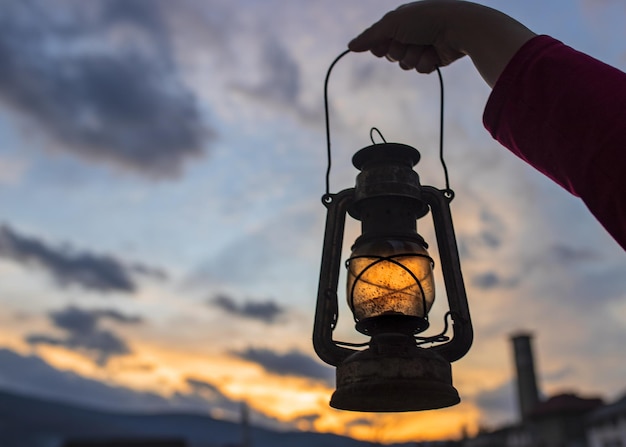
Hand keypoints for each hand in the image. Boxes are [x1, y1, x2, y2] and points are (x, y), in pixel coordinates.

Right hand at [349, 0, 465, 73]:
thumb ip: (370, 36)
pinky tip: (435, 53)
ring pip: (406, 64)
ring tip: (426, 46)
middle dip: (399, 52)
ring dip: (413, 57)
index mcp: (399, 20)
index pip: (378, 41)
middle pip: (391, 55)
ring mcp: (422, 46)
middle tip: (410, 41)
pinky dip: (426, 63)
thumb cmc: (425, 19)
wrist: (457, 28)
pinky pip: (421, 69)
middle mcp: (410, 33)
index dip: (380, 46)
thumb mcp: (392, 23)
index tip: (384, 45)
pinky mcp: (434, 58)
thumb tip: (350, 46)